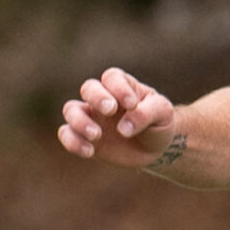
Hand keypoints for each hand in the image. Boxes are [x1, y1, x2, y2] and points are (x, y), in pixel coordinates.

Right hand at [60, 67, 181, 168]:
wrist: (154, 149)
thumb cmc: (159, 123)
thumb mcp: (163, 114)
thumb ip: (146, 114)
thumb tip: (123, 129)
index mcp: (122, 86)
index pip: (112, 78)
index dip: (119, 88)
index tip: (132, 104)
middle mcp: (102, 98)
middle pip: (88, 88)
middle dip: (97, 98)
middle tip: (110, 110)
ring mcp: (91, 117)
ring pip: (71, 109)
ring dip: (80, 121)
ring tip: (97, 135)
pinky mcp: (84, 137)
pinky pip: (67, 134)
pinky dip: (72, 142)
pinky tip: (90, 152)